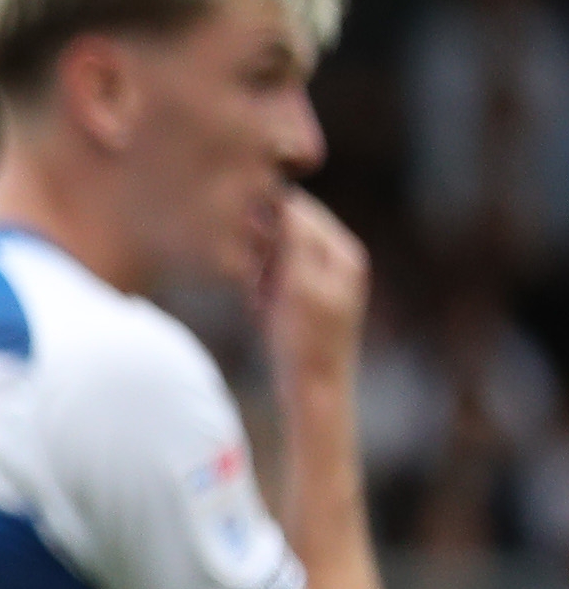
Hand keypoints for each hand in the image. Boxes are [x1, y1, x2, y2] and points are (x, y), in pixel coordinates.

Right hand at [257, 188, 369, 397]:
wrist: (313, 390)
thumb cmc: (307, 339)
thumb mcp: (299, 283)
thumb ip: (295, 239)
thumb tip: (284, 198)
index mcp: (344, 252)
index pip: (300, 209)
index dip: (267, 217)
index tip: (244, 238)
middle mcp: (338, 261)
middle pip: (288, 230)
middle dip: (261, 248)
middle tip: (251, 274)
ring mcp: (321, 280)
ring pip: (276, 254)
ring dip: (258, 269)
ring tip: (255, 293)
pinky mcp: (305, 299)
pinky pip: (274, 277)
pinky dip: (260, 287)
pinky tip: (257, 308)